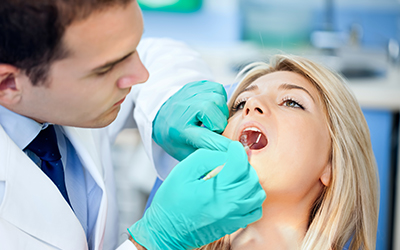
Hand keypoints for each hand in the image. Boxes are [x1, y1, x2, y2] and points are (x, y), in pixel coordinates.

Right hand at [128, 141, 265, 249]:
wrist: (166, 231)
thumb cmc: (170, 202)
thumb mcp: (183, 171)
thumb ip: (207, 158)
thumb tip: (226, 154)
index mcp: (215, 190)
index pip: (240, 164)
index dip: (237, 151)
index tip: (232, 148)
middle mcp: (228, 205)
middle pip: (252, 178)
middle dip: (244, 165)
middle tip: (232, 161)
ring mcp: (233, 217)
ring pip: (257, 194)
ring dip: (250, 181)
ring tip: (236, 176)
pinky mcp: (233, 225)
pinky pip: (255, 210)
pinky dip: (252, 198)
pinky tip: (240, 192)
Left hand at [152, 80, 230, 160]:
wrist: (162, 117)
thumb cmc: (176, 137)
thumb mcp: (186, 153)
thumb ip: (205, 156)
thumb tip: (226, 160)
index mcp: (179, 130)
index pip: (203, 137)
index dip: (220, 144)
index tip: (234, 150)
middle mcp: (181, 109)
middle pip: (210, 109)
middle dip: (219, 122)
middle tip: (215, 129)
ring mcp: (188, 94)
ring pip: (217, 98)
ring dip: (221, 111)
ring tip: (213, 118)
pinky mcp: (195, 85)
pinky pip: (218, 89)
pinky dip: (220, 99)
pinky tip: (212, 108)